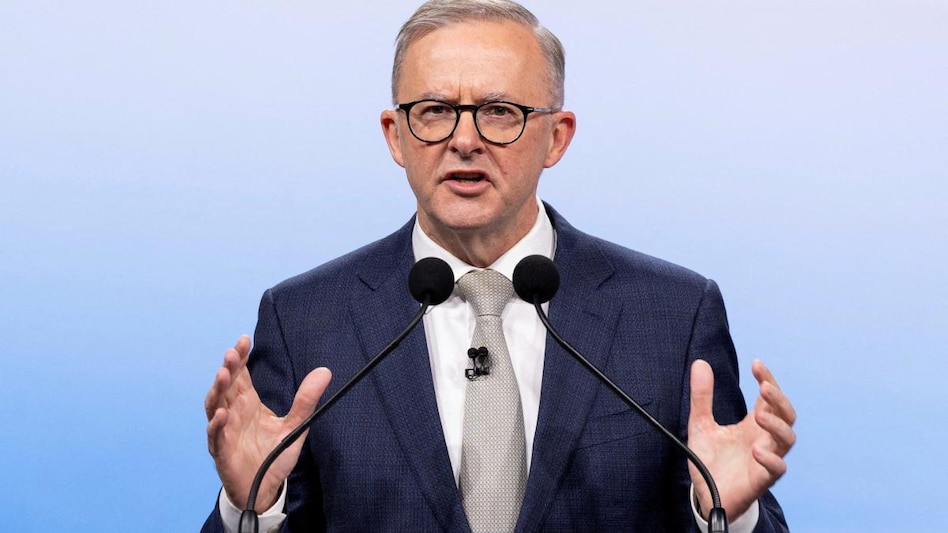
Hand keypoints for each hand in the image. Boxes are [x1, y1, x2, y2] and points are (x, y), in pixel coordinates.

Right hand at [205, 335, 331, 511]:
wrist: (265, 488)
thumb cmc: (273, 455)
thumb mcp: (295, 425)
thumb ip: (306, 400)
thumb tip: (325, 372)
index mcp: (248, 403)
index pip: (241, 375)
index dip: (241, 357)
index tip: (244, 340)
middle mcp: (233, 413)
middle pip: (226, 385)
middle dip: (228, 367)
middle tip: (233, 352)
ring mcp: (225, 431)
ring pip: (215, 406)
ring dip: (217, 390)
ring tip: (223, 374)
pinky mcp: (222, 452)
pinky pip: (215, 436)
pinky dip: (216, 425)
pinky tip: (222, 414)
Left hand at [688, 359, 795, 519]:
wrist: (706, 494)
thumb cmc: (711, 459)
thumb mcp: (700, 424)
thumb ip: (702, 397)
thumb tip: (700, 363)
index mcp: (753, 423)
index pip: (769, 397)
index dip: (767, 379)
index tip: (756, 364)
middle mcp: (764, 438)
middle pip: (786, 414)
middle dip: (779, 398)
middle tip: (764, 387)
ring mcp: (766, 458)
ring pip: (788, 439)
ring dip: (777, 425)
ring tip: (759, 416)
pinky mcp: (762, 479)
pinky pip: (777, 469)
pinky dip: (771, 459)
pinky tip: (756, 450)